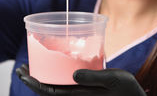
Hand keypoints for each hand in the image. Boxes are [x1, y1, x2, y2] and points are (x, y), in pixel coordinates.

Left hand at [16, 64, 145, 95]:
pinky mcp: (85, 93)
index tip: (24, 74)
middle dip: (33, 82)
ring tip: (32, 69)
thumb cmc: (128, 91)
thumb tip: (74, 74)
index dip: (35, 84)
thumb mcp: (115, 80)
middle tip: (22, 68)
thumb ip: (95, 77)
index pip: (51, 93)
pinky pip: (64, 88)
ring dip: (41, 81)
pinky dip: (54, 80)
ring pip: (55, 90)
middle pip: (49, 93)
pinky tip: (53, 70)